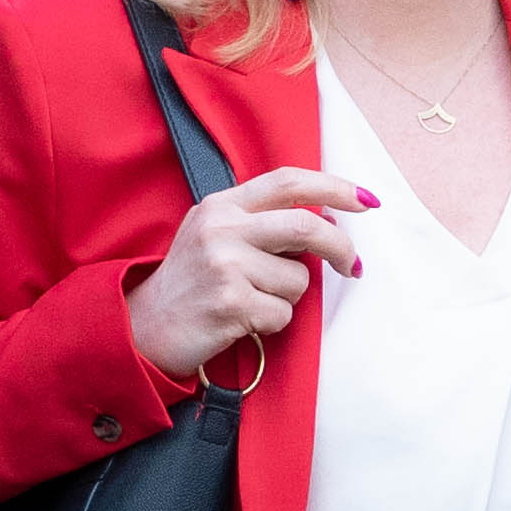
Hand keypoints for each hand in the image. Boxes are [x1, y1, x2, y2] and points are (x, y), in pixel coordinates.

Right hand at [122, 166, 371, 377]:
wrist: (142, 328)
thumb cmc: (192, 282)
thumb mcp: (217, 235)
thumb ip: (264, 221)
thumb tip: (331, 220)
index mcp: (222, 205)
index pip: (289, 182)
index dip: (335, 187)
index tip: (368, 201)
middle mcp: (221, 229)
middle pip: (307, 226)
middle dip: (341, 248)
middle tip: (351, 265)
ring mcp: (224, 265)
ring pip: (300, 279)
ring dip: (289, 297)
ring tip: (252, 300)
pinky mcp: (230, 303)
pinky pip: (284, 313)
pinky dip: (273, 322)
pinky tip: (243, 321)